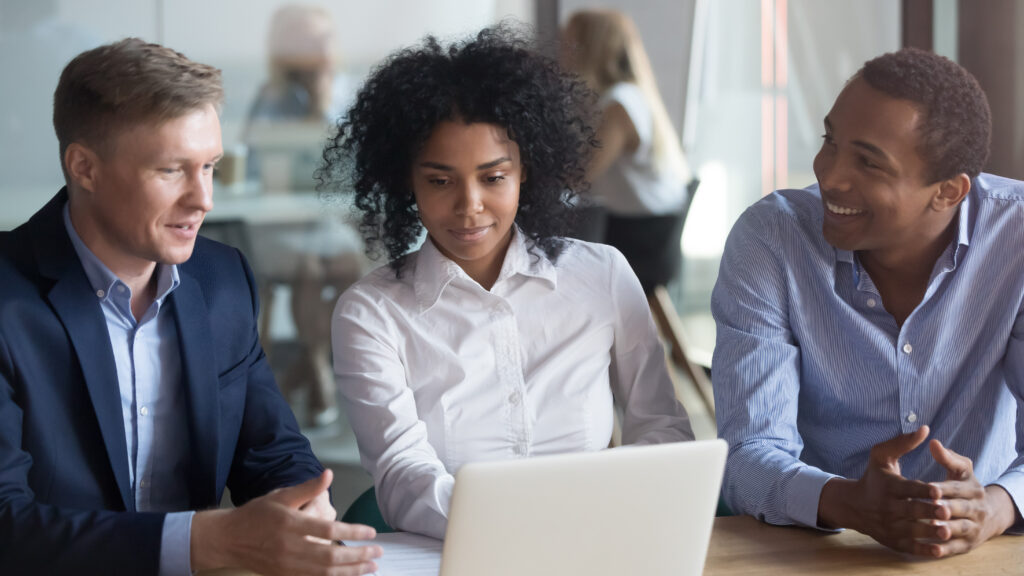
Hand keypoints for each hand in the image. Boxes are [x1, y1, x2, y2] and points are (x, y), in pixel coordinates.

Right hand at [191, 469, 381, 575]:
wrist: (227, 539)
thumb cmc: (255, 515)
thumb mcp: (280, 496)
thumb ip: (307, 488)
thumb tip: (329, 474)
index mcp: (290, 524)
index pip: (328, 530)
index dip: (352, 532)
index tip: (371, 532)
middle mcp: (289, 548)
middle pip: (330, 556)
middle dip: (358, 556)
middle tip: (377, 552)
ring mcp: (286, 566)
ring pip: (324, 573)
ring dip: (351, 571)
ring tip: (370, 567)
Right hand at [818, 426, 942, 553]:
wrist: (853, 505)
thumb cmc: (874, 477)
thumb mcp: (881, 456)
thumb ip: (903, 443)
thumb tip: (925, 429)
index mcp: (888, 485)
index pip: (907, 488)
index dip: (922, 490)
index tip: (938, 491)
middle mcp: (887, 506)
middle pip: (910, 510)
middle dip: (928, 511)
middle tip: (947, 512)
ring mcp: (889, 525)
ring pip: (911, 529)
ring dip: (928, 531)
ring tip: (946, 532)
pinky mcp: (892, 539)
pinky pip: (909, 545)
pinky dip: (922, 549)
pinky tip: (938, 550)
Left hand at [920, 439, 1017, 557]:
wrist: (987, 514)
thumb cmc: (963, 487)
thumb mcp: (960, 470)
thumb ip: (947, 458)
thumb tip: (933, 442)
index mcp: (973, 489)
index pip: (958, 488)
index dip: (944, 488)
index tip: (930, 487)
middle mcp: (976, 509)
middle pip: (962, 509)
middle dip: (949, 508)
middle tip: (934, 508)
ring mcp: (973, 527)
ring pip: (961, 529)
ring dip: (949, 529)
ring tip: (936, 529)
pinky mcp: (968, 544)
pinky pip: (957, 547)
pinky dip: (947, 549)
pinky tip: (933, 549)